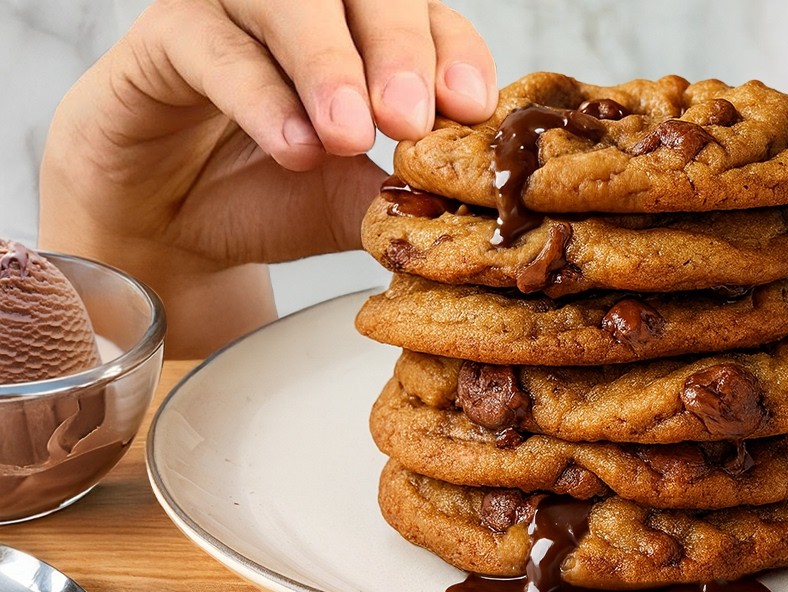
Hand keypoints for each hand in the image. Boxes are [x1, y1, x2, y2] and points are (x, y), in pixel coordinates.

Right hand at [39, 0, 495, 357]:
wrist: (169, 224)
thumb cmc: (268, 193)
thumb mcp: (347, 202)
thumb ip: (396, 194)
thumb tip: (456, 203)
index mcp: (368, 33)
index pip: (431, 19)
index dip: (454, 54)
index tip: (470, 107)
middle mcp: (309, 6)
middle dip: (400, 50)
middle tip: (410, 119)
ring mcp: (237, 8)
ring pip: (290, 0)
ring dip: (329, 64)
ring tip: (350, 135)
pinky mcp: (169, 33)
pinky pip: (218, 48)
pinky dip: (262, 98)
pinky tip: (294, 146)